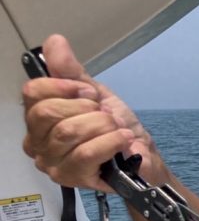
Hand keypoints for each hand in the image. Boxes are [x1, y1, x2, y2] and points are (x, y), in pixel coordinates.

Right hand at [21, 34, 160, 190]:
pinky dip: (110, 141)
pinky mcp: (72, 179)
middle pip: (48, 112)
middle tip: (107, 114)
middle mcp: (37, 142)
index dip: (65, 86)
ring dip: (103, 125)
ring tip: (118, 128)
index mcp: (38, 118)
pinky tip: (123, 139)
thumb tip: (55, 41)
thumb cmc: (116, 128)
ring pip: (69, 132)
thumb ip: (72, 71)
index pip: (32, 93)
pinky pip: (86, 154)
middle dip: (87, 108)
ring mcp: (52, 163)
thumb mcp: (96, 95)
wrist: (143, 157)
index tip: (90, 93)